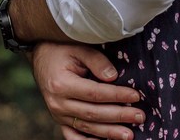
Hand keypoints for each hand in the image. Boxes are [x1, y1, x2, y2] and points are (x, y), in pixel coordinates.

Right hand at [29, 42, 145, 139]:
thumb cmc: (61, 49)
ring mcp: (57, 114)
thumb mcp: (79, 48)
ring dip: (109, 133)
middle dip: (119, 116)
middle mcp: (58, 103)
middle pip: (93, 114)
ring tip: (129, 135)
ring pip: (86, 128)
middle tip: (140, 117)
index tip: (135, 96)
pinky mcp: (59, 120)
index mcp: (62, 84)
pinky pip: (73, 136)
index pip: (95, 94)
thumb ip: (97, 61)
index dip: (117, 95)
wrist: (40, 55)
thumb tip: (113, 77)